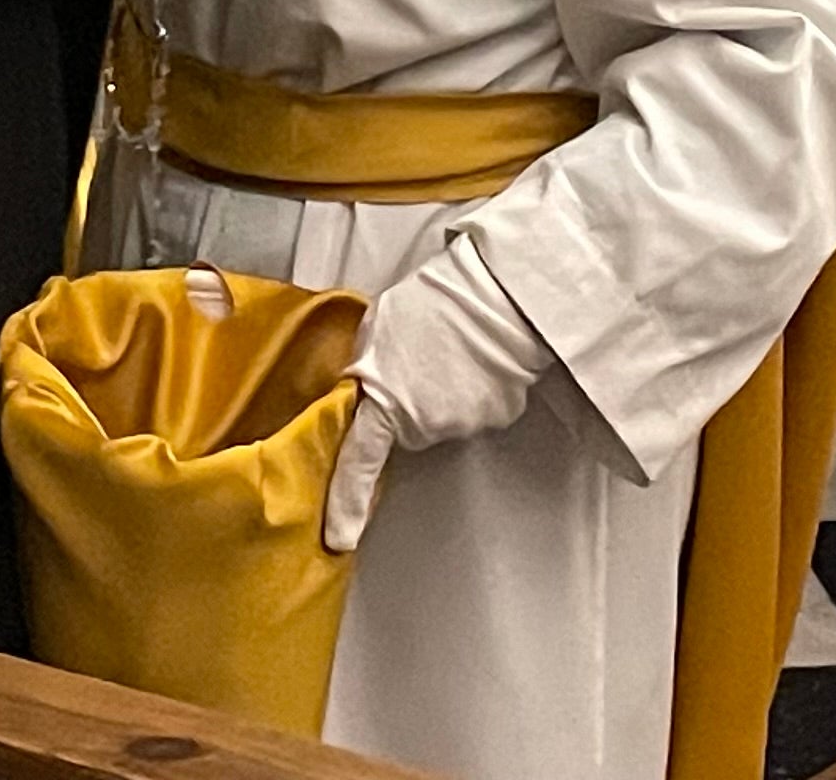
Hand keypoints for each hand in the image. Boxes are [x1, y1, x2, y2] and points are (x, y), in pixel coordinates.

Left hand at [321, 237, 556, 554]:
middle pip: (410, 428)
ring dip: (446, 391)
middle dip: (411, 402)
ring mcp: (462, 423)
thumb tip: (366, 382)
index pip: (357, 461)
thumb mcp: (378, 325)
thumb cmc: (435, 301)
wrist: (496, 294)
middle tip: (421, 358)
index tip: (339, 539)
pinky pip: (480, 409)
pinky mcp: (496, 417)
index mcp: (383, 400)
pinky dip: (481, 389)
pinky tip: (482, 357)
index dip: (347, 503)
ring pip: (446, 417)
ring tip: (454, 346)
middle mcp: (422, 423)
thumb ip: (367, 364)